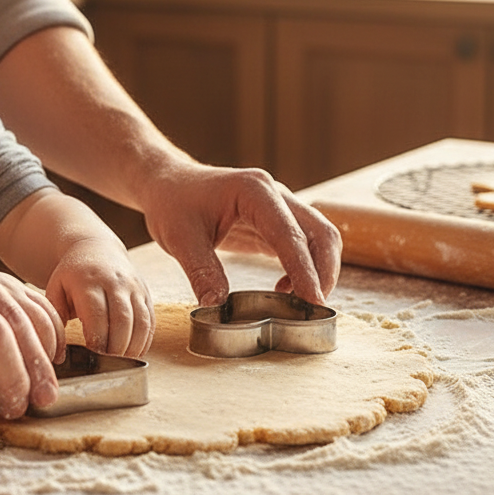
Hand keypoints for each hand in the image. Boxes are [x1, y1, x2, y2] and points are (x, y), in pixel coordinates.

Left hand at [43, 236, 154, 358]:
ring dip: (132, 346)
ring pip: (141, 322)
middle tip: (106, 362)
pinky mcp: (145, 293)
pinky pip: (150, 320)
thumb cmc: (73, 274)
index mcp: (89, 282)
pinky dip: (144, 340)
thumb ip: (55, 317)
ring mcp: (134, 287)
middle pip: (122, 321)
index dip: (97, 339)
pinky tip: (133, 351)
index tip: (92, 354)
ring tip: (120, 361)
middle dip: (116, 347)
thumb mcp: (56, 288)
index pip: (97, 315)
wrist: (97, 248)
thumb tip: (58, 353)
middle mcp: (115, 282)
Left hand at [138, 161, 341, 306]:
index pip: (290, 234)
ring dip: (319, 272)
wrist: (169, 184)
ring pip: (319, 238)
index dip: (305, 270)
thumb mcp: (180, 238)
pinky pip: (303, 245)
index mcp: (254, 191)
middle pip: (320, 233)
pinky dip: (304, 270)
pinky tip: (282, 291)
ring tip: (300, 305)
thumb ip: (202, 271)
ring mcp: (279, 206)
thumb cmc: (173, 202)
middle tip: (313, 310)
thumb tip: (218, 308)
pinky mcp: (276, 222)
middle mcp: (275, 194)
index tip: (314, 302)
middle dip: (324, 273)